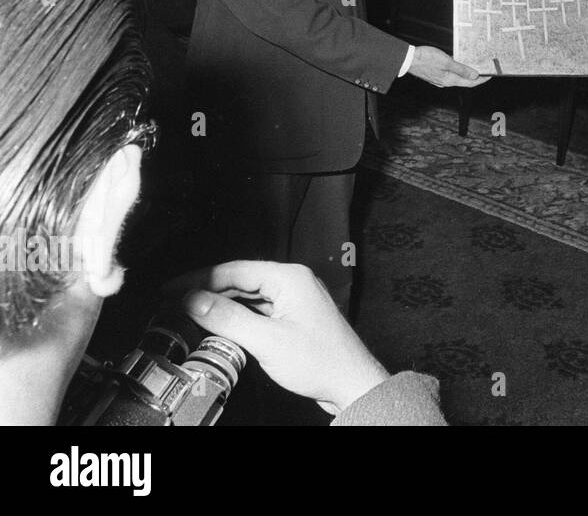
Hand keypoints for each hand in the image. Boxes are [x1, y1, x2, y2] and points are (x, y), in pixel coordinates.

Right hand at [171, 261, 389, 413]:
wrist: (352, 383)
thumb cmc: (320, 361)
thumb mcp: (266, 340)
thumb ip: (227, 318)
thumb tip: (192, 300)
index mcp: (289, 278)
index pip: (234, 270)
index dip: (197, 278)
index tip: (169, 289)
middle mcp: (293, 282)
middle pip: (240, 280)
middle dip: (205, 290)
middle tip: (170, 301)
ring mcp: (295, 299)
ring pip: (248, 295)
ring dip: (219, 303)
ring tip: (187, 312)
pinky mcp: (294, 317)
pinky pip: (258, 309)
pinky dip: (237, 315)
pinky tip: (218, 325)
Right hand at [409, 45, 489, 86]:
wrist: (408, 59)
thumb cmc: (425, 59)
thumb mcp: (446, 62)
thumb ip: (461, 69)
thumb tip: (474, 76)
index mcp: (450, 80)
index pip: (470, 83)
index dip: (481, 80)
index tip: (490, 76)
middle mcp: (446, 82)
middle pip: (465, 81)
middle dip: (475, 77)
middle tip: (484, 70)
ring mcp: (440, 79)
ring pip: (457, 78)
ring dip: (466, 73)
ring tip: (473, 66)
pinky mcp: (435, 75)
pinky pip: (450, 74)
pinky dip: (456, 70)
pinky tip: (458, 64)